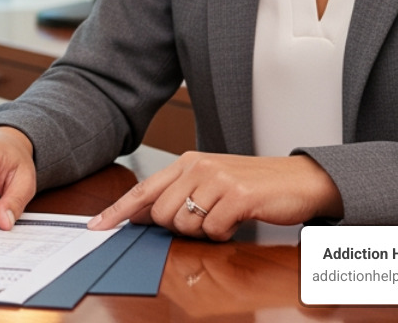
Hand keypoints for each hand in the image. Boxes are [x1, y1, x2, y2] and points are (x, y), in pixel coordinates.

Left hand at [87, 152, 342, 240]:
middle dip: (178, 228)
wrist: (299, 179)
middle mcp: (198, 166)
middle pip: (161, 214)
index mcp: (187, 162)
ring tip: (223, 218)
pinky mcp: (237, 195)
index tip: (97, 226)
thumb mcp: (212, 182)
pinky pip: (213, 230)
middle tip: (205, 221)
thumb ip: (181, 194)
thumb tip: (148, 217)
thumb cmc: (254, 185)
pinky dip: (223, 234)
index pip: (143, 189)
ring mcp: (217, 179)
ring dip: (203, 232)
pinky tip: (237, 221)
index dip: (118, 210)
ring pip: (185, 224)